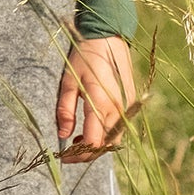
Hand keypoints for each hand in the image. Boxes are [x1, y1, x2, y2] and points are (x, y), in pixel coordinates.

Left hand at [56, 36, 136, 161]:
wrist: (108, 37)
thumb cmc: (84, 56)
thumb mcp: (68, 82)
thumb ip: (65, 110)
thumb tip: (62, 136)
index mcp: (101, 104)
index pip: (92, 143)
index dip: (77, 155)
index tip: (63, 157)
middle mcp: (118, 109)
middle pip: (105, 146)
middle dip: (87, 154)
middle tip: (69, 152)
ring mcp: (127, 107)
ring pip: (114, 140)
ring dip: (97, 146)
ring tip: (78, 140)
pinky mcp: (130, 103)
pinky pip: (120, 128)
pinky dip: (106, 135)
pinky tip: (91, 127)